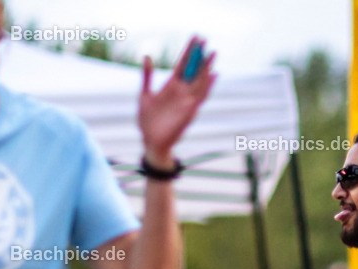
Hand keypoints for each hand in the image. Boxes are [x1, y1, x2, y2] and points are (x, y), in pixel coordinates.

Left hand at [138, 36, 215, 164]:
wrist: (150, 141)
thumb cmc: (147, 121)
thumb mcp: (144, 95)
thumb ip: (147, 76)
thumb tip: (147, 56)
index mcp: (171, 86)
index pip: (183, 64)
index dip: (190, 51)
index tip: (196, 38)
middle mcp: (181, 92)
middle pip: (193, 70)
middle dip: (200, 56)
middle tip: (206, 40)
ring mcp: (187, 101)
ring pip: (199, 81)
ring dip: (206, 68)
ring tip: (212, 54)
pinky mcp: (189, 111)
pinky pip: (201, 97)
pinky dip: (207, 86)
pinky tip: (213, 75)